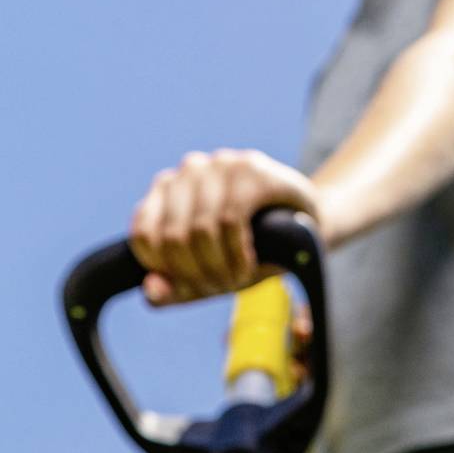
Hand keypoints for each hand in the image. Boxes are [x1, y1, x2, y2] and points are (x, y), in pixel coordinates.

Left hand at [128, 151, 317, 303]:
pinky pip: (229, 220)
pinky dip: (236, 254)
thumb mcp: (210, 276)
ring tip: (237, 278)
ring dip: (219, 268)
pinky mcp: (253, 169)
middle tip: (222, 286)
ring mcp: (222, 164)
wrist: (310, 233)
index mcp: (169, 190)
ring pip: (199, 230)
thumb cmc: (252, 252)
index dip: (166, 270)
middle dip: (197, 274)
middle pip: (172, 237)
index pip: (144, 233)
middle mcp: (191, 170)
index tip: (193, 284)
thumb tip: (150, 288)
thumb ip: (175, 288)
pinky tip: (248, 264)